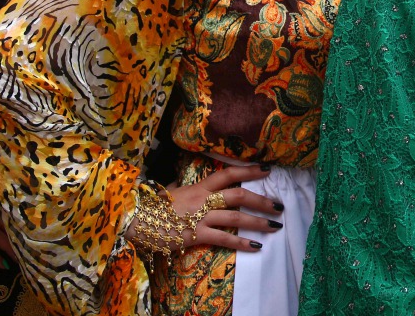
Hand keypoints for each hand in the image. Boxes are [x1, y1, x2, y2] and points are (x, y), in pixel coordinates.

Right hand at [127, 165, 282, 252]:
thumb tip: (197, 183)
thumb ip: (189, 187)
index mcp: (199, 186)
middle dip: (262, 199)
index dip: (249, 170)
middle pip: (239, 194)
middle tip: (279, 204)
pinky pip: (223, 239)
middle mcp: (203, 199)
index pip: (229, 173)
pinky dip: (241, 242)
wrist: (135, 220)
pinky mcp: (196, 235)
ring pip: (236, 216)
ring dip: (259, 221)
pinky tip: (256, 246)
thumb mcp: (174, 190)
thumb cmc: (154, 206)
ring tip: (275, 225)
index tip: (267, 169)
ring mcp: (200, 217)